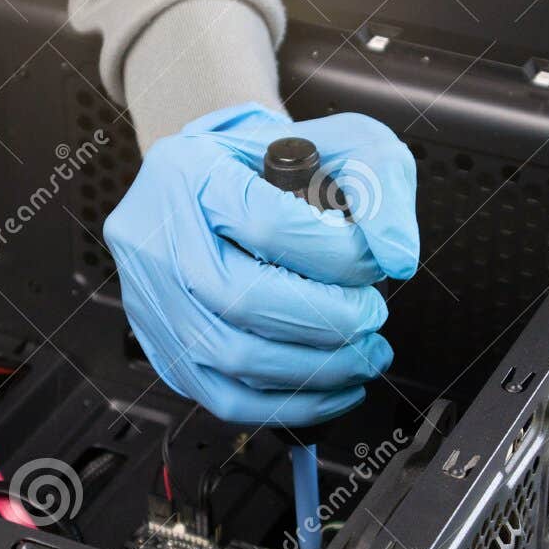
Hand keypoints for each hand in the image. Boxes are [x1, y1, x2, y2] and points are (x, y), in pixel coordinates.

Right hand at [104, 102, 418, 424]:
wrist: (220, 183)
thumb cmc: (274, 165)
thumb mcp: (337, 143)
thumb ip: (379, 181)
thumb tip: (396, 254)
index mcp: (190, 174)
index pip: (267, 227)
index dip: (337, 257)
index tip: (372, 264)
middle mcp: (156, 238)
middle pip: (241, 300)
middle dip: (328, 322)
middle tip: (370, 315)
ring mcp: (152, 300)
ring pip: (233, 358)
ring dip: (318, 369)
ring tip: (363, 354)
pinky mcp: (166, 349)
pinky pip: (225, 397)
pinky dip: (292, 405)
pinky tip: (336, 388)